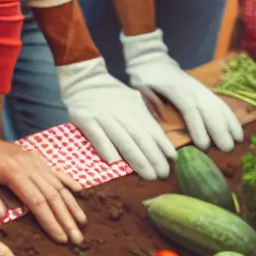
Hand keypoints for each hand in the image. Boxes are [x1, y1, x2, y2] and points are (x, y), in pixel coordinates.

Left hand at [0, 131, 85, 244]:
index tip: (60, 237)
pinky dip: (69, 182)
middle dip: (66, 219)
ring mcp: (34, 161)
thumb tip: (2, 214)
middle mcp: (28, 165)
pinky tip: (80, 192)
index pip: (36, 201)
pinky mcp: (36, 159)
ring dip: (71, 205)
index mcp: (12, 171)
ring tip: (81, 223)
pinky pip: (56, 171)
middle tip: (76, 238)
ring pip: (58, 185)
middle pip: (52, 195)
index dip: (50, 221)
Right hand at [55, 58, 173, 180]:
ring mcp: (103, 116)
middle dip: (154, 158)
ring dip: (137, 160)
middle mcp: (121, 113)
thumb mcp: (132, 100)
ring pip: (122, 140)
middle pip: (140, 137)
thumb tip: (160, 142)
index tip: (172, 162)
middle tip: (163, 175)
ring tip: (148, 175)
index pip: (152, 129)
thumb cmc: (111, 94)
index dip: (163, 146)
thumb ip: (144, 118)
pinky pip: (98, 137)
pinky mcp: (85, 119)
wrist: (83, 79)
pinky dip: (107, 150)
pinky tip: (116, 164)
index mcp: (134, 108)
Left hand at [119, 30, 242, 152]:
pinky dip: (230, 116)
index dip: (198, 127)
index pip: (189, 108)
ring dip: (229, 123)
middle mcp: (192, 88)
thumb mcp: (140, 87)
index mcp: (175, 88)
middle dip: (219, 129)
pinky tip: (237, 129)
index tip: (204, 146)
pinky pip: (220, 103)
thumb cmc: (144, 77)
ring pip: (218, 105)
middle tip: (226, 149)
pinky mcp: (204, 91)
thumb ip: (149, 101)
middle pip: (209, 108)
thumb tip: (161, 118)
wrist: (151, 59)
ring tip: (238, 140)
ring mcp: (200, 88)